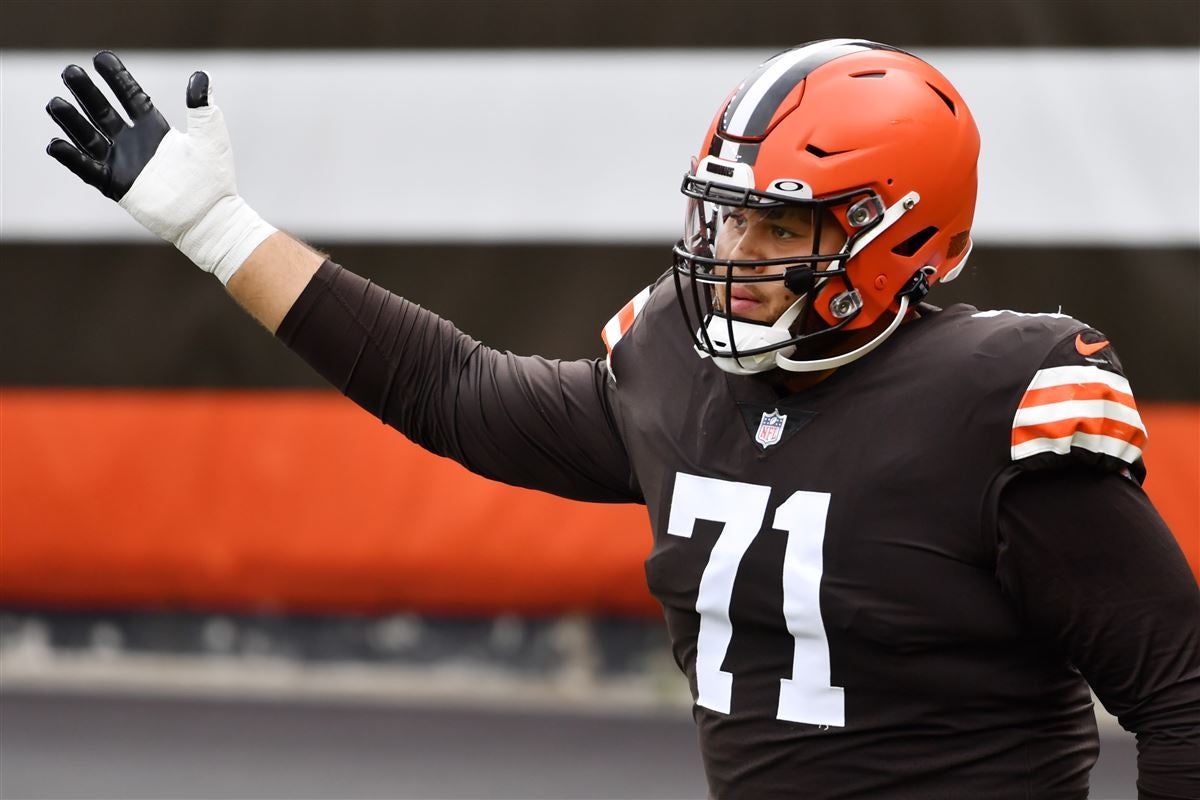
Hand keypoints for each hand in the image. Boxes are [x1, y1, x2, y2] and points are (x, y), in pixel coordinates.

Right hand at [46, 51, 275, 283]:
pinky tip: (56, 144)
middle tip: (69, 72)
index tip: (100, 58)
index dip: (116, 78)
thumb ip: (202, 107)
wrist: (211, 216)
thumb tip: (201, 75)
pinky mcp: (117, 186)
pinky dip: (72, 158)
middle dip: (87, 93)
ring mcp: (123, 164)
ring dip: (71, 121)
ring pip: (89, 137)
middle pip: (103, 112)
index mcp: (154, 128)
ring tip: (55, 104)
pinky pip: (88, 170)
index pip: (130, 97)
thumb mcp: (209, 136)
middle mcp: (134, 143)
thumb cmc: (215, 178)